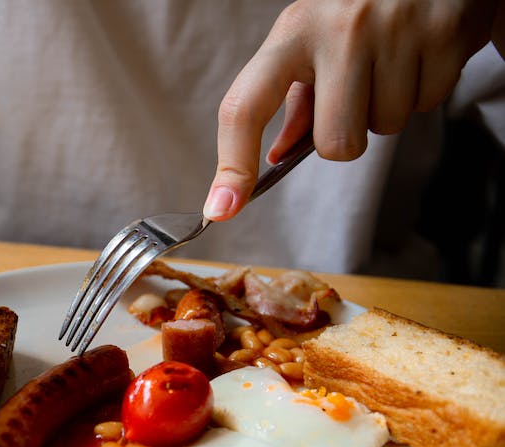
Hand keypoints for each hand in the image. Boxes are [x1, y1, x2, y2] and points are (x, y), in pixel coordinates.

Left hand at [203, 0, 500, 220]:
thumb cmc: (358, 8)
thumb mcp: (313, 39)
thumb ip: (295, 101)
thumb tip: (274, 159)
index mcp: (292, 32)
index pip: (245, 108)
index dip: (232, 165)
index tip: (222, 208)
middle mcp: (338, 29)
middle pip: (335, 144)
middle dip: (347, 134)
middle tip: (356, 92)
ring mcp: (392, 29)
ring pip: (385, 127)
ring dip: (389, 108)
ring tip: (391, 63)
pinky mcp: (443, 33)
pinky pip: (428, 104)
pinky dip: (426, 89)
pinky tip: (419, 54)